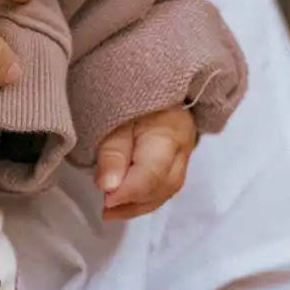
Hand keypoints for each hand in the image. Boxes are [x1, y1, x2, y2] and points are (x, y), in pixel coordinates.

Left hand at [95, 105, 196, 219]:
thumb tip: (108, 188)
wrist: (157, 79)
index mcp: (169, 135)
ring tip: (112, 211)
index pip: (152, 173)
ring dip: (138, 204)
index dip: (128, 191)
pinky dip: (145, 197)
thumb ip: (112, 151)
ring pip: (165, 191)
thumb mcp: (115, 116)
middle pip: (161, 187)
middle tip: (105, 210)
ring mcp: (184, 157)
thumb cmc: (131, 96)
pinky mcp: (179, 161)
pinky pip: (165, 186)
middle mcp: (183, 151)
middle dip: (132, 203)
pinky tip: (126, 201)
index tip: (104, 199)